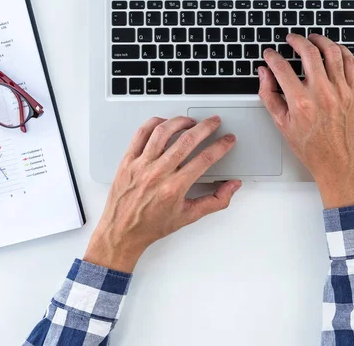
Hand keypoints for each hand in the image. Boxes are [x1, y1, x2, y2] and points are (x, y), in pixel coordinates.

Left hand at [84, 116, 241, 272]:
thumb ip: (215, 201)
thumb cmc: (151, 225)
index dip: (220, 146)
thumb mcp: (188, 216)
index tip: (228, 140)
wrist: (121, 232)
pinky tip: (164, 123)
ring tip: (190, 121)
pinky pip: (141, 134)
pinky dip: (154, 124)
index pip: (204, 159)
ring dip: (180, 121)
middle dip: (205, 127)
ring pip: (163, 132)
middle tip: (214, 122)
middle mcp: (157, 174)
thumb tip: (232, 186)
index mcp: (174, 188)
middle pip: (186, 141)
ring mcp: (141, 165)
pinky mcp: (128, 161)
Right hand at [258, 33, 353, 208]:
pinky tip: (333, 49)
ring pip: (332, 52)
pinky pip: (350, 63)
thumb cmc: (312, 148)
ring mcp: (341, 91)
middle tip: (291, 39)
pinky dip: (341, 51)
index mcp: (301, 102)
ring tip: (313, 38)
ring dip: (320, 40)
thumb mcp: (282, 124)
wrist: (339, 162)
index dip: (272, 57)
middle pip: (308, 52)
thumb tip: (264, 74)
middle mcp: (322, 93)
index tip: (270, 54)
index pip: (282, 68)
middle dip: (296, 40)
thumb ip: (269, 96)